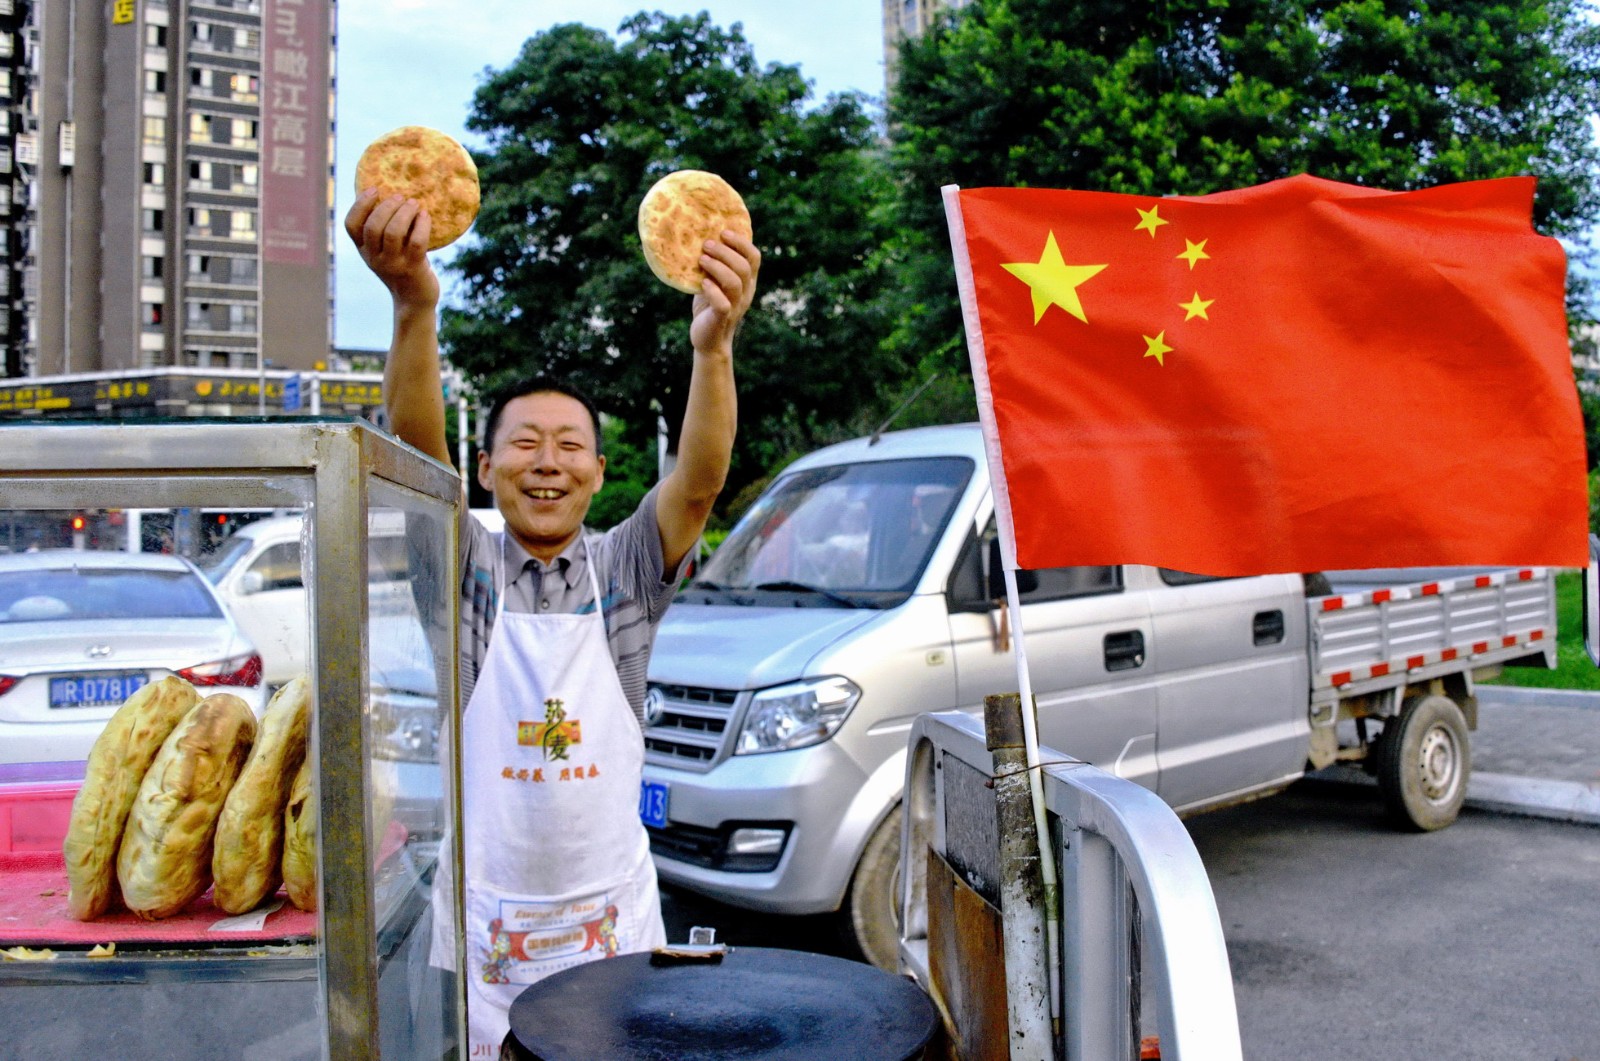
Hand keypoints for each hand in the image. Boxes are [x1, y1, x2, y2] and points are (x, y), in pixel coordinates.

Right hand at [344, 189, 439, 310]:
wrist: (415, 298)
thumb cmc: (402, 265)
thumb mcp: (385, 250)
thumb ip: (382, 229)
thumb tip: (390, 193)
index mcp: (363, 250)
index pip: (351, 225)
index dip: (360, 204)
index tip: (374, 189)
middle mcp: (374, 258)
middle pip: (373, 226)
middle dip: (387, 206)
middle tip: (400, 197)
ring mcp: (393, 264)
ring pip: (393, 233)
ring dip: (404, 213)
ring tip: (414, 203)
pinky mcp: (413, 268)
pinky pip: (416, 242)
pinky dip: (421, 225)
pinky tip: (425, 215)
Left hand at [690, 231, 760, 357]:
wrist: (709, 340)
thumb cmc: (709, 305)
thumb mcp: (715, 281)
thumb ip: (715, 264)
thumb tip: (701, 235)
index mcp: (747, 281)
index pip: (754, 257)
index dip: (741, 242)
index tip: (723, 232)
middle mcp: (745, 292)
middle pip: (744, 267)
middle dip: (725, 252)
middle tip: (706, 244)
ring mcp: (736, 306)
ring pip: (734, 283)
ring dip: (717, 267)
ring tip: (702, 259)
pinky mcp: (722, 319)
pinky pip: (723, 303)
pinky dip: (712, 291)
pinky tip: (702, 283)